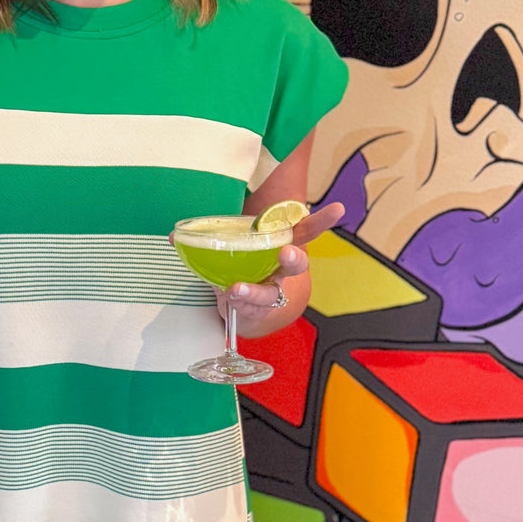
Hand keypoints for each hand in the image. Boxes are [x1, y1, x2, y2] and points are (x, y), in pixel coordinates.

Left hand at [224, 200, 344, 320]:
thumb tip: (184, 231)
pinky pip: (248, 308)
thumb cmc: (250, 269)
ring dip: (254, 292)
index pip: (305, 231)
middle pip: (295, 264)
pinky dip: (236, 303)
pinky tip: (229, 297)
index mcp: (283, 248)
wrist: (251, 312)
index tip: (338, 210)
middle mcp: (282, 272)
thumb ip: (222, 237)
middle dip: (293, 258)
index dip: (322, 221)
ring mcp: (271, 293)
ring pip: (269, 294)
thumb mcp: (241, 248)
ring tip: (237, 288)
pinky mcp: (256, 312)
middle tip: (287, 253)